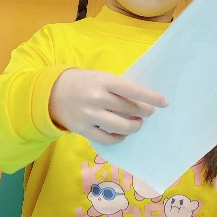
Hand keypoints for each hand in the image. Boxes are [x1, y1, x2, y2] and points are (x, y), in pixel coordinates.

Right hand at [49, 69, 165, 143]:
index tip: (164, 103)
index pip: (133, 90)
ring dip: (134, 126)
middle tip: (146, 113)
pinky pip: (108, 139)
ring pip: (121, 126)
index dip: (151, 97)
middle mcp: (97, 98)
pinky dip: (119, 138)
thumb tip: (143, 101)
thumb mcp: (100, 77)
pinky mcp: (83, 129)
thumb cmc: (82, 83)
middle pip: (130, 109)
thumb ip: (118, 87)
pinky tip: (122, 133)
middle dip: (143, 113)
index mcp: (103, 81)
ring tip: (135, 123)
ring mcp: (89, 115)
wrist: (51, 93)